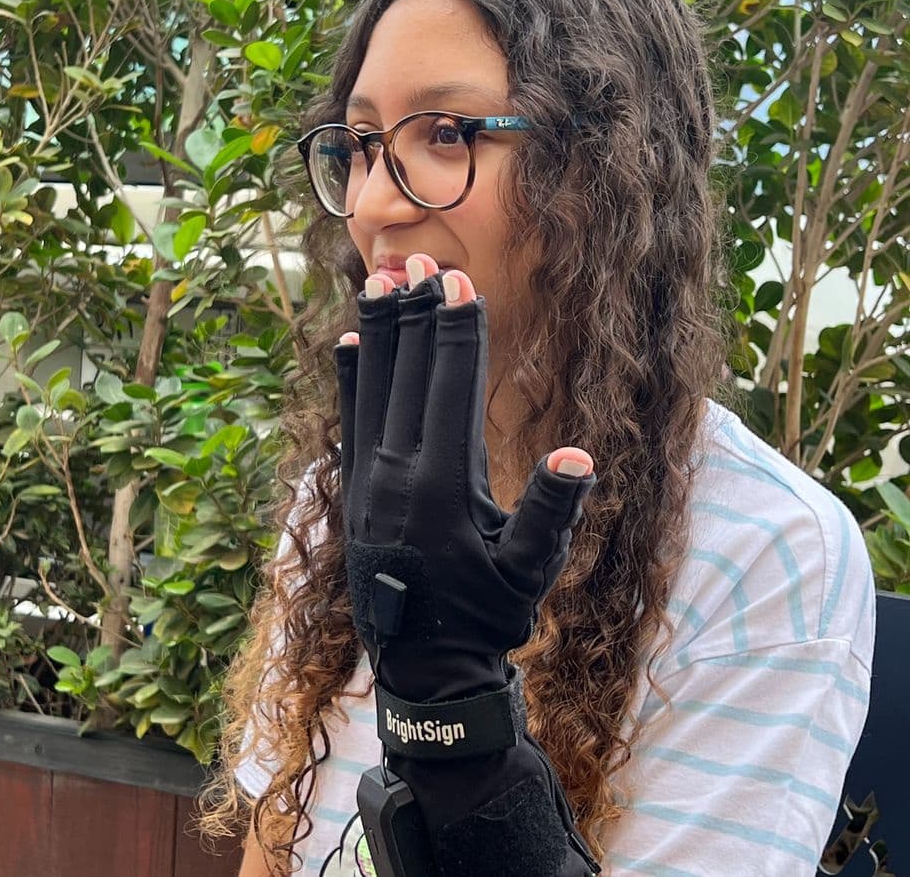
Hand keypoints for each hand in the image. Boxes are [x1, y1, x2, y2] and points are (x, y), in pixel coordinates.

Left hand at [334, 252, 595, 701]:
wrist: (425, 666)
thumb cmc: (488, 616)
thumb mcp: (531, 573)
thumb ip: (553, 513)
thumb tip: (577, 453)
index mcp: (444, 484)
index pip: (450, 389)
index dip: (454, 332)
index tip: (455, 281)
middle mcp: (396, 474)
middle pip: (406, 376)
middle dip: (412, 315)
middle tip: (414, 260)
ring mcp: (367, 481)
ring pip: (371, 389)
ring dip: (378, 332)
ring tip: (379, 279)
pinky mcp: (353, 492)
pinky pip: (349, 419)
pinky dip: (351, 376)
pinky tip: (349, 342)